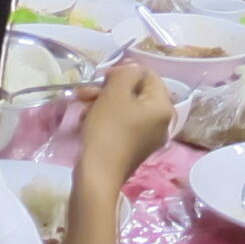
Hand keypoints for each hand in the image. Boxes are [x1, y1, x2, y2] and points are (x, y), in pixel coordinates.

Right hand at [77, 62, 174, 184]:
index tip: (101, 77)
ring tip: (81, 106)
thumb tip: (132, 69)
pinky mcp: (134, 147)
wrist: (98, 174)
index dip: (123, 71)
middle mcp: (162, 121)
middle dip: (107, 89)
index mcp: (163, 106)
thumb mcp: (116, 92)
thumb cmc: (108, 129)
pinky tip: (85, 120)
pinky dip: (105, 118)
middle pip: (135, 93)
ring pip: (125, 108)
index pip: (148, 75)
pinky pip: (122, 123)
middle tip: (85, 92)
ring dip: (102, 102)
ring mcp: (149, 136)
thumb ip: (127, 72)